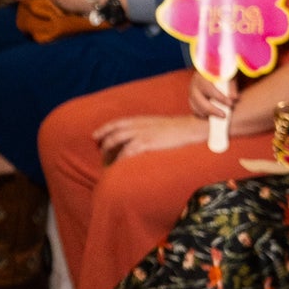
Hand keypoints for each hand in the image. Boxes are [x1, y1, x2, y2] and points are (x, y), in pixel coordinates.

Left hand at [94, 114, 209, 160]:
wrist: (194, 129)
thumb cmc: (180, 130)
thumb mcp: (160, 125)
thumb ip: (149, 129)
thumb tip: (143, 139)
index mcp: (141, 120)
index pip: (116, 123)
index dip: (104, 129)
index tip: (95, 136)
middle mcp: (138, 125)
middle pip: (113, 133)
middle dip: (104, 144)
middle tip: (101, 155)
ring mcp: (142, 133)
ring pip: (116, 142)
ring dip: (109, 154)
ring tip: (107, 165)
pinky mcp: (147, 143)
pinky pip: (127, 153)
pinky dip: (120, 161)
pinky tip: (118, 169)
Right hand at [190, 72, 239, 121]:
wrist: (212, 68)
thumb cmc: (222, 71)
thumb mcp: (229, 74)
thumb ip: (232, 86)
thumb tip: (234, 98)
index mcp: (203, 75)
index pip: (209, 88)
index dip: (220, 97)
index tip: (231, 104)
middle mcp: (194, 83)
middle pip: (198, 99)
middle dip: (211, 109)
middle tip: (224, 116)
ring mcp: (191, 90)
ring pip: (194, 105)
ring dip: (206, 113)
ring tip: (218, 117)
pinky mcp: (192, 97)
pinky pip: (193, 107)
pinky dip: (201, 114)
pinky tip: (210, 117)